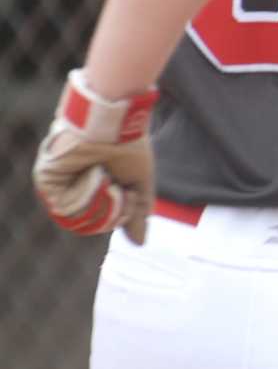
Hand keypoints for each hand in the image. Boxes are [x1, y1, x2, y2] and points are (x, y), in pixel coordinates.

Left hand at [33, 71, 157, 243]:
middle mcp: (75, 186)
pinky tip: (97, 178)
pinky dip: (84, 195)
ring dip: (98, 203)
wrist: (116, 125)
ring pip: (75, 216)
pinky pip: (62, 205)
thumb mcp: (140, 184)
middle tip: (119, 190)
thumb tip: (140, 243)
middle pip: (89, 221)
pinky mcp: (47, 178)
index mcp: (95, 186)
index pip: (102, 217)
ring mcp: (60, 183)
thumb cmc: (130, 147)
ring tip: (108, 181)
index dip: (118, 215)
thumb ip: (139, 213)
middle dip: (111, 211)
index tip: (129, 197)